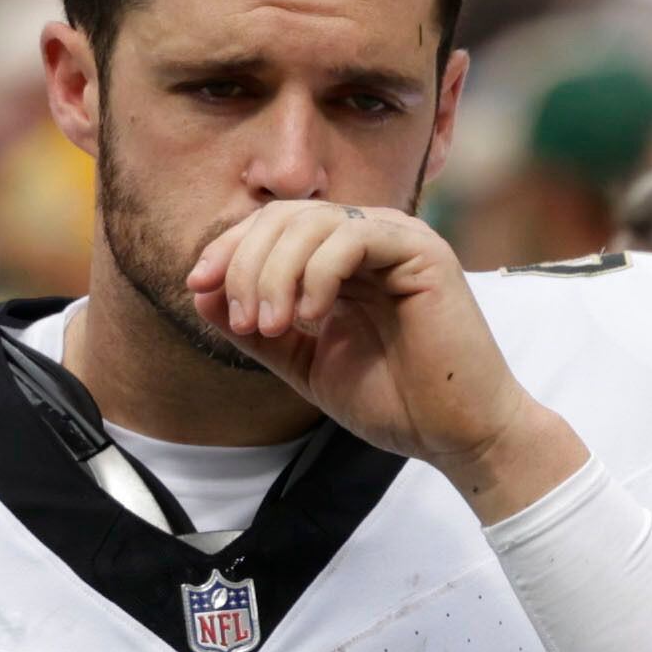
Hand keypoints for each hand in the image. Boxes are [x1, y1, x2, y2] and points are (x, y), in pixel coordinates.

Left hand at [185, 203, 582, 518]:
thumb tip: (201, 291)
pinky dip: (317, 276)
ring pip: (312, 222)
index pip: (272, 227)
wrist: (453, 434)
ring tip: (272, 328)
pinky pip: (352, 239)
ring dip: (275, 273)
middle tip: (246, 323)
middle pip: (284, 216)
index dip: (227, 250)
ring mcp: (397, 239)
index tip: (197, 287)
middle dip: (246, 263)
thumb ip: (254, 328)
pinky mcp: (423, 251)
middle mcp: (368, 237)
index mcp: (341, 257)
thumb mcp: (301, 361)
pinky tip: (311, 320)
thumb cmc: (390, 400)